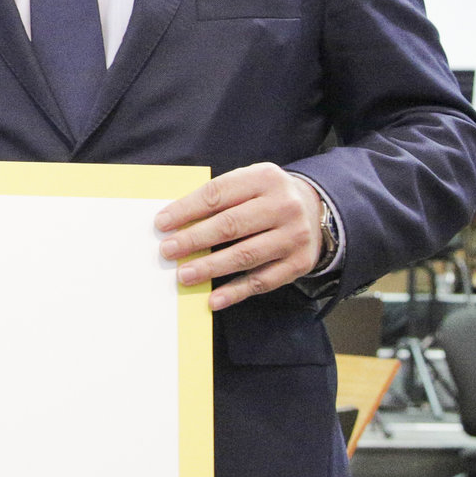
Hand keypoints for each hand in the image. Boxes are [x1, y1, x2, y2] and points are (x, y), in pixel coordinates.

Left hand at [155, 163, 323, 309]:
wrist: (314, 208)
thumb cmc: (264, 197)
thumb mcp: (247, 183)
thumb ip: (217, 197)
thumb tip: (173, 223)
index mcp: (264, 178)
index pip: (217, 194)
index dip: (186, 210)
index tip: (161, 224)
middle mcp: (284, 205)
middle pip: (230, 225)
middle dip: (194, 239)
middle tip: (168, 251)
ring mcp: (294, 236)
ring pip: (246, 255)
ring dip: (211, 267)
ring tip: (184, 275)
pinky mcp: (300, 262)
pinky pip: (263, 281)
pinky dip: (236, 292)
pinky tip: (214, 299)